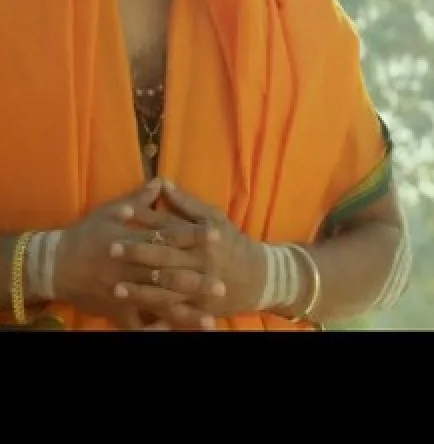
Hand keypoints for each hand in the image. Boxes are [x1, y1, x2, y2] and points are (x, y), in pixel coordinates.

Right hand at [54, 179, 206, 329]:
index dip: (194, 236)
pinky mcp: (116, 310)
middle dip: (196, 283)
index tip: (218, 235)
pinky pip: (137, 324)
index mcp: (133, 242)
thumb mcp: (110, 212)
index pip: (169, 238)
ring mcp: (124, 292)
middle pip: (169, 276)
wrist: (53, 265)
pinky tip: (173, 333)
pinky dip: (154, 329)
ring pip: (158, 304)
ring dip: (184, 313)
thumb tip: (162, 180)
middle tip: (223, 287)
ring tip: (209, 321)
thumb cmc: (84, 236)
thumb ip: (140, 199)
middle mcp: (131, 269)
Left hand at [113, 180, 263, 328]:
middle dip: (138, 254)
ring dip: (141, 289)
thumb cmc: (232, 243)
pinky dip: (157, 315)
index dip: (147, 221)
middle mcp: (201, 261)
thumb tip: (162, 183)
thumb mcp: (215, 218)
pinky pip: (175, 312)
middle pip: (166, 258)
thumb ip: (186, 203)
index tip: (123, 214)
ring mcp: (200, 286)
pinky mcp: (199, 307)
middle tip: (112, 248)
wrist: (259, 277)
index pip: (172, 228)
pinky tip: (138, 314)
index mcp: (204, 237)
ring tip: (116, 288)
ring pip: (167, 288)